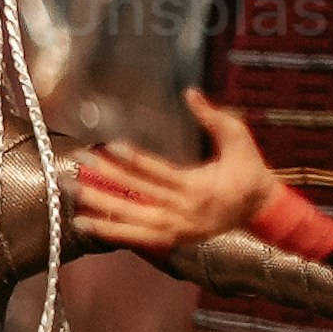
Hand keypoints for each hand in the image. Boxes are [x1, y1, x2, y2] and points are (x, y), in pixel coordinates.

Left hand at [74, 88, 284, 253]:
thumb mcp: (238, 138)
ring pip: (133, 219)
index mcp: (201, 187)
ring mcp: (179, 228)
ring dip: (101, 208)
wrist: (260, 207)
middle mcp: (187, 211)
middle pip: (140, 195)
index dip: (135, 161)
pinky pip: (138, 238)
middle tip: (77, 163)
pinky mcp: (173, 239)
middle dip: (106, 179)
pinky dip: (111, 231)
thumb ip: (214, 118)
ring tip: (71, 193)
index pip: (161, 173)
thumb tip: (190, 93)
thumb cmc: (248, 167)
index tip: (109, 147)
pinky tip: (84, 222)